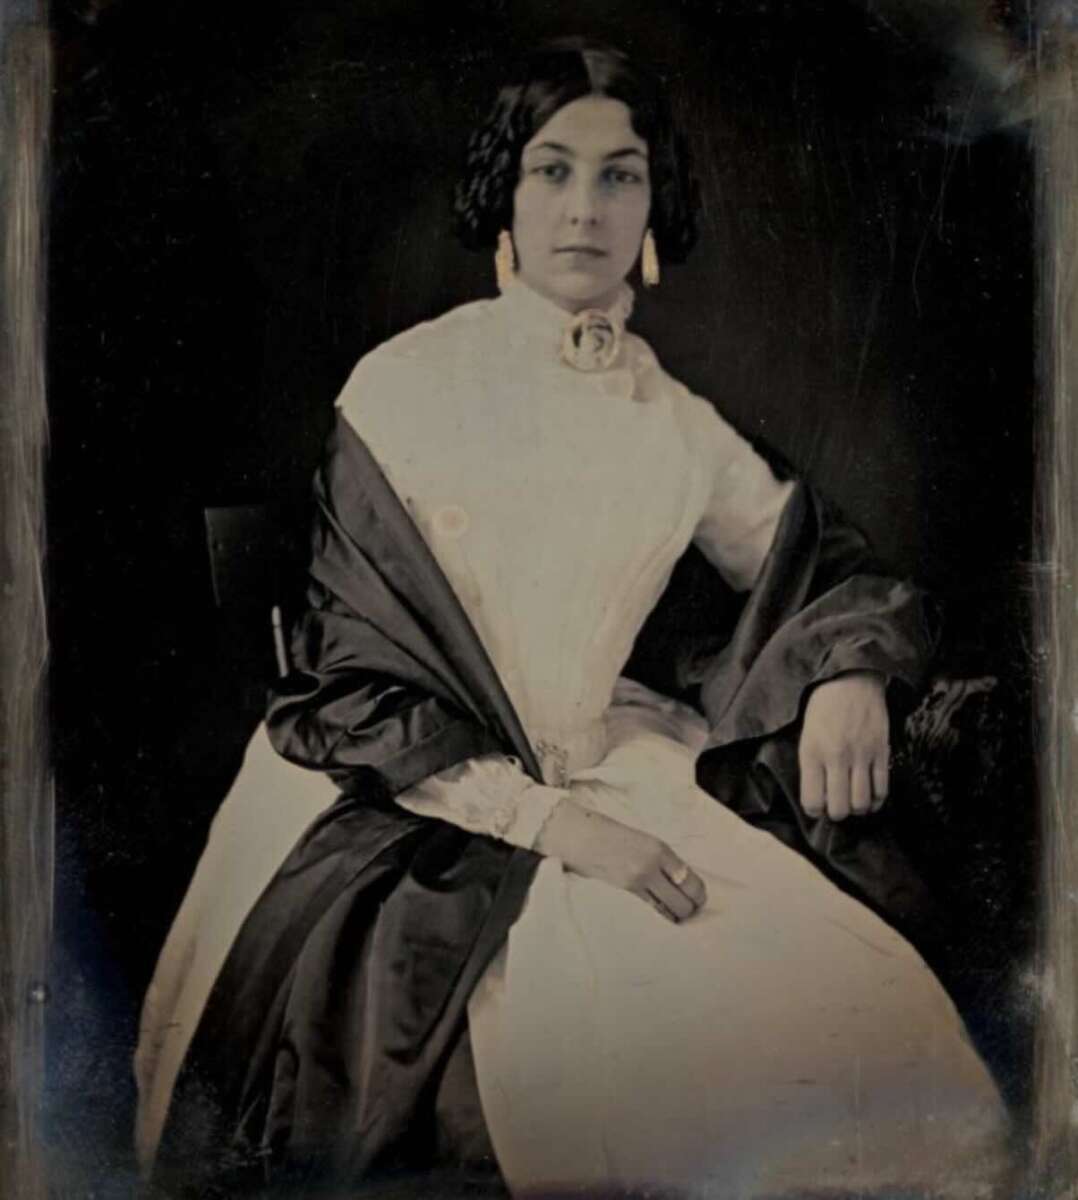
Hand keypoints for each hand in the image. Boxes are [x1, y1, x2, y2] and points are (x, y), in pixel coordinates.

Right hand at [534, 796, 706, 922]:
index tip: (695, 900)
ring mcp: (636, 882)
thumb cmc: (606, 833)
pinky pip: (650, 913)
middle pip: (685, 902)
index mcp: (659, 848)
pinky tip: (654, 917)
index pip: (692, 881)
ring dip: (674, 916)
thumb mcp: (641, 840)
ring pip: (669, 911)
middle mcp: (652, 866)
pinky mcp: (621, 893)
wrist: (574, 834)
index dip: (698, 895)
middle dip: (689, 910)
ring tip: (670, 916)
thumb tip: (681, 881)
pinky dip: (657, 917)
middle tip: (685, 911)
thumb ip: (662, 860)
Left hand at [798, 670, 889, 820]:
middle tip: (837, 805)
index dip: (815, 810)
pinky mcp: (882, 751)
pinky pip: (882, 789)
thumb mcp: (807, 735)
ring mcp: (861, 755)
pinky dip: (877, 800)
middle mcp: (836, 757)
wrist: (852, 679)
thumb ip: (811, 766)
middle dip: (837, 814)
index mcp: (812, 752)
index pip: (812, 801)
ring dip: (858, 809)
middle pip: (839, 809)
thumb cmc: (824, 707)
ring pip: (862, 803)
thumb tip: (818, 798)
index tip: (818, 805)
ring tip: (853, 801)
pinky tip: (871, 796)